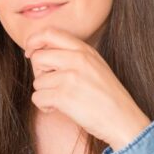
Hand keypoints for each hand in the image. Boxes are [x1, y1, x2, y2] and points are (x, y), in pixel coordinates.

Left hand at [24, 27, 151, 150]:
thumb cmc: (108, 97)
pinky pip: (38, 98)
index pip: (49, 33)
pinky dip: (45, 106)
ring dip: (45, 93)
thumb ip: (72, 55)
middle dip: (39, 74)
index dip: (33, 41)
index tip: (30, 52)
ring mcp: (70, 77)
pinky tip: (59, 109)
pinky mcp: (64, 96)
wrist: (123, 120)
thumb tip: (39, 52)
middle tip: (52, 85)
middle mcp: (77, 59)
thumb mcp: (95, 66)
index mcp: (84, 50)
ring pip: (37, 81)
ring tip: (62, 100)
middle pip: (38, 58)